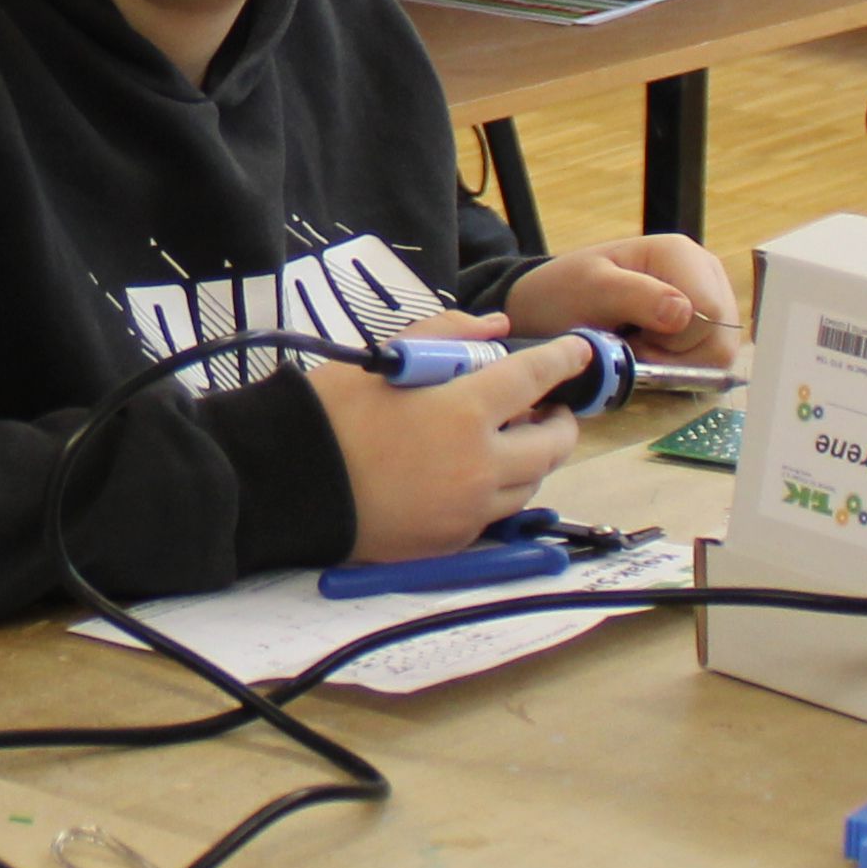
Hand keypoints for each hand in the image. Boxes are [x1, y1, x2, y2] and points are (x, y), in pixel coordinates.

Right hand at [304, 317, 597, 562]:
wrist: (287, 487)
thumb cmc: (329, 416)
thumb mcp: (383, 360)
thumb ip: (445, 336)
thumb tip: (494, 326)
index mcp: (464, 411)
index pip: (535, 379)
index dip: (563, 362)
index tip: (579, 354)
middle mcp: (480, 465)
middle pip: (551, 444)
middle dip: (559, 422)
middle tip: (546, 409)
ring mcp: (470, 509)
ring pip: (531, 484)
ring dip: (531, 459)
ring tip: (508, 441)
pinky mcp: (454, 541)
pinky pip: (496, 514)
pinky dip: (499, 491)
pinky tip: (472, 475)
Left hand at [503, 234, 736, 368]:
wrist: (551, 305)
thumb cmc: (565, 293)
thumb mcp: (590, 290)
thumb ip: (636, 296)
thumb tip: (684, 313)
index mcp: (681, 254)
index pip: (709, 315)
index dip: (674, 342)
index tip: (632, 339)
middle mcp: (705, 272)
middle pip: (720, 339)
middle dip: (674, 356)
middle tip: (632, 345)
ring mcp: (709, 298)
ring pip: (719, 355)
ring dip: (675, 363)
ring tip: (638, 346)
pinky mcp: (705, 324)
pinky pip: (710, 360)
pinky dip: (678, 366)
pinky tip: (649, 350)